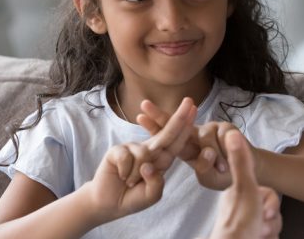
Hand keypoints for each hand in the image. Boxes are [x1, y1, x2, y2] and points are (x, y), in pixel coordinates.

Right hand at [84, 98, 196, 222]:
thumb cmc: (133, 197)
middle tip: (189, 100)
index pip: (177, 141)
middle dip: (179, 117)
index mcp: (163, 159)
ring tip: (130, 182)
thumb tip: (148, 164)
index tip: (194, 110)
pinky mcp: (117, 150)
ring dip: (136, 174)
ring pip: (144, 153)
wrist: (109, 204)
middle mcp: (151, 150)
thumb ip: (155, 183)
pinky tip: (120, 175)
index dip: (186, 126)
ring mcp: (134, 148)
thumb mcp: (151, 196)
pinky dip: (124, 171)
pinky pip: (126, 157)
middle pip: (167, 133)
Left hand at [138, 100, 253, 189]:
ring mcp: (212, 128)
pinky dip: (226, 151)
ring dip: (213, 154)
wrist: (250, 171)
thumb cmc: (225, 175)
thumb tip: (205, 153)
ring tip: (222, 168)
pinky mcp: (227, 128)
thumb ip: (204, 168)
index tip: (139, 116)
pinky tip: (230, 160)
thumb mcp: (210, 177)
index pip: (169, 135)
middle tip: (143, 105)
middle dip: (160, 115)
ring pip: (205, 137)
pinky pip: (222, 138)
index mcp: (188, 146)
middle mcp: (197, 134)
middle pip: (177, 123)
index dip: (155, 126)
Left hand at [209, 131, 281, 238]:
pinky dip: (269, 238)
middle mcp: (242, 210)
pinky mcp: (253, 236)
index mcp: (238, 194)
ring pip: (273, 224)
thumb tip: (232, 132)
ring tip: (259, 236)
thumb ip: (241, 162)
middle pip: (272, 210)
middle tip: (261, 227)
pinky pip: (271, 235)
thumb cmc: (239, 223)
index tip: (262, 211)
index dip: (271, 203)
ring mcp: (247, 226)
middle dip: (272, 221)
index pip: (268, 193)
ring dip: (272, 232)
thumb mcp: (244, 188)